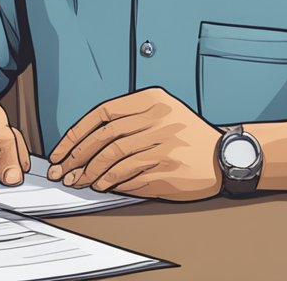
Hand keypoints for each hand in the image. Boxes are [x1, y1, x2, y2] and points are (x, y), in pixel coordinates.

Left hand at [46, 87, 221, 201]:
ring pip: (114, 159)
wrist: (224, 157)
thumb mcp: (161, 113)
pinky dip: (111, 183)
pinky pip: (130, 176)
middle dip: (77, 157)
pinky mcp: (169, 169)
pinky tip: (102, 186)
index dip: (77, 133)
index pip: (102, 113)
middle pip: (104, 138)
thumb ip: (128, 120)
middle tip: (63, 171)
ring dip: (91, 173)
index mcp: (152, 100)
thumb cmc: (187, 136)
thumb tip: (84, 143)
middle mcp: (158, 119)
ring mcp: (164, 145)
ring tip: (79, 181)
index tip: (62, 150)